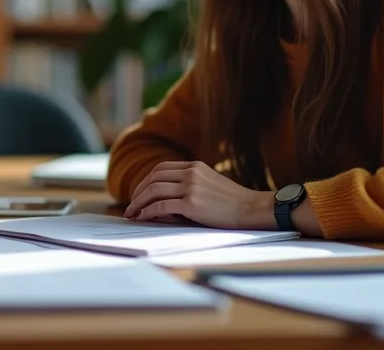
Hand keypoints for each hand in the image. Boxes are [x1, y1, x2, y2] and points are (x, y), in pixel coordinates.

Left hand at [123, 161, 272, 230]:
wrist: (252, 209)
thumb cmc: (232, 202)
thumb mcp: (209, 184)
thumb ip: (188, 185)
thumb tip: (163, 200)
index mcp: (194, 166)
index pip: (160, 169)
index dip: (145, 181)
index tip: (139, 193)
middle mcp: (190, 173)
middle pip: (153, 178)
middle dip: (138, 192)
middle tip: (131, 205)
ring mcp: (190, 187)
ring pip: (153, 191)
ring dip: (138, 203)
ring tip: (132, 213)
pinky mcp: (191, 203)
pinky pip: (161, 206)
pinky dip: (148, 212)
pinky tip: (143, 218)